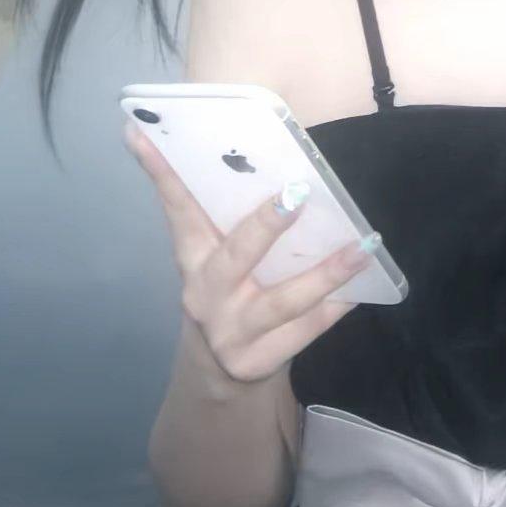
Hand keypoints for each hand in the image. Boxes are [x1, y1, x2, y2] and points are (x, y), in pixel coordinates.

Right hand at [127, 122, 372, 386]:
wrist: (221, 374)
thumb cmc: (229, 294)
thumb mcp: (216, 257)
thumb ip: (228, 216)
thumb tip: (257, 155)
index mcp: (193, 259)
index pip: (178, 209)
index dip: (162, 172)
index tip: (143, 132)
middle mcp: (206, 294)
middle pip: (235, 257)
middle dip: (265, 226)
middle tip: (297, 192)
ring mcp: (232, 332)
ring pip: (283, 301)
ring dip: (325, 273)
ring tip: (362, 246)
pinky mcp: (259, 361)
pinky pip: (306, 330)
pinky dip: (335, 309)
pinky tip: (362, 290)